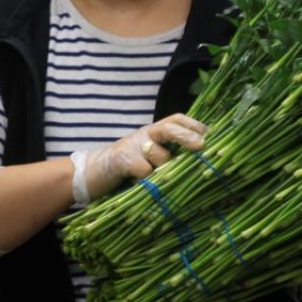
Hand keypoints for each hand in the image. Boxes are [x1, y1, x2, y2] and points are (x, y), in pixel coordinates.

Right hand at [71, 113, 206, 203]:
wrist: (93, 172)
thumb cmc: (129, 166)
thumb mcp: (150, 155)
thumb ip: (169, 153)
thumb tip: (201, 158)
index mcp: (154, 130)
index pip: (176, 120)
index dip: (193, 125)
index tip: (209, 134)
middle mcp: (145, 133)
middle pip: (169, 129)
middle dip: (187, 136)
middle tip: (201, 146)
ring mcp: (132, 145)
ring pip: (160, 155)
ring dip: (165, 168)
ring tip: (158, 177)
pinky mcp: (122, 160)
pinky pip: (144, 170)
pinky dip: (148, 178)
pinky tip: (143, 182)